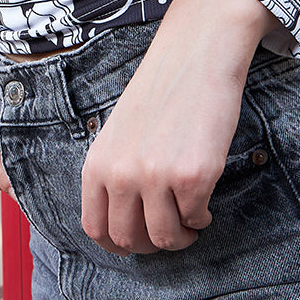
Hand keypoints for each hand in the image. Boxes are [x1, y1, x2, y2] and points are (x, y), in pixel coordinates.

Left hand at [80, 0, 278, 254]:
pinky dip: (203, 217)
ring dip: (181, 236)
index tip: (137, 241)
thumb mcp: (119, 134)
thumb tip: (124, 223)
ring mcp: (155, 177)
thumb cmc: (160, 93)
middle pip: (128, 240)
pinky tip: (204, 198)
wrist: (195, 54)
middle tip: (170, 231)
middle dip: (152, 244)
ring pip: (165, 238)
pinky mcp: (192, 176)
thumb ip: (114, 174)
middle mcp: (121, 174)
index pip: (95, 228)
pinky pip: (197, 218)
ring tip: (190, 218)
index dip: (117, 243)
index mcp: (97, 164)